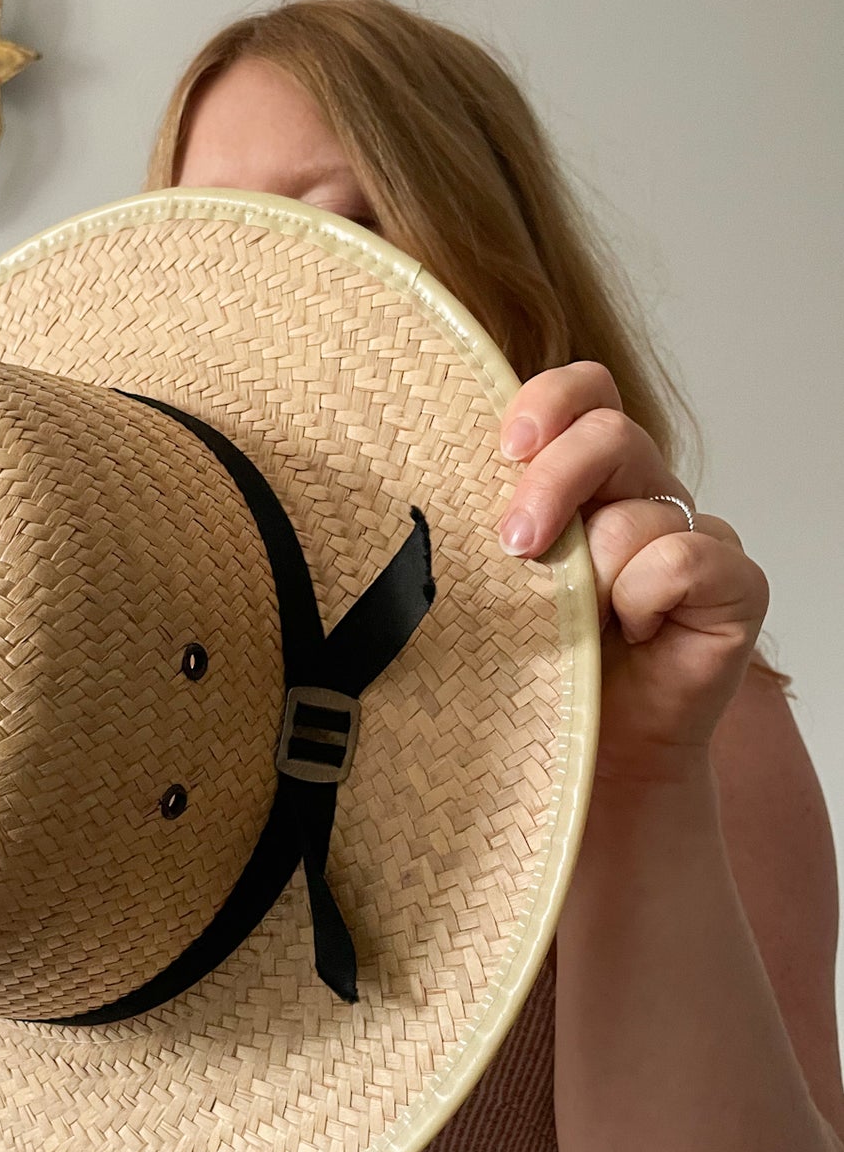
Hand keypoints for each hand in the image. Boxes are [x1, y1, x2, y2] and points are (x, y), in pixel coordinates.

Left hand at [497, 362, 769, 784]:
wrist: (589, 760)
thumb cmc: (532, 671)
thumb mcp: (489, 585)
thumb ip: (479, 526)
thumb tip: (416, 484)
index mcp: (584, 480)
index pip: (583, 391)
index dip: (549, 401)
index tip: (503, 448)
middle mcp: (641, 495)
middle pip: (610, 432)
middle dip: (553, 481)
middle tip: (515, 544)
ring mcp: (692, 537)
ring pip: (640, 510)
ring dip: (593, 573)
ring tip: (578, 624)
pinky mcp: (734, 585)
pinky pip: (684, 557)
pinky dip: (645, 597)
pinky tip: (632, 637)